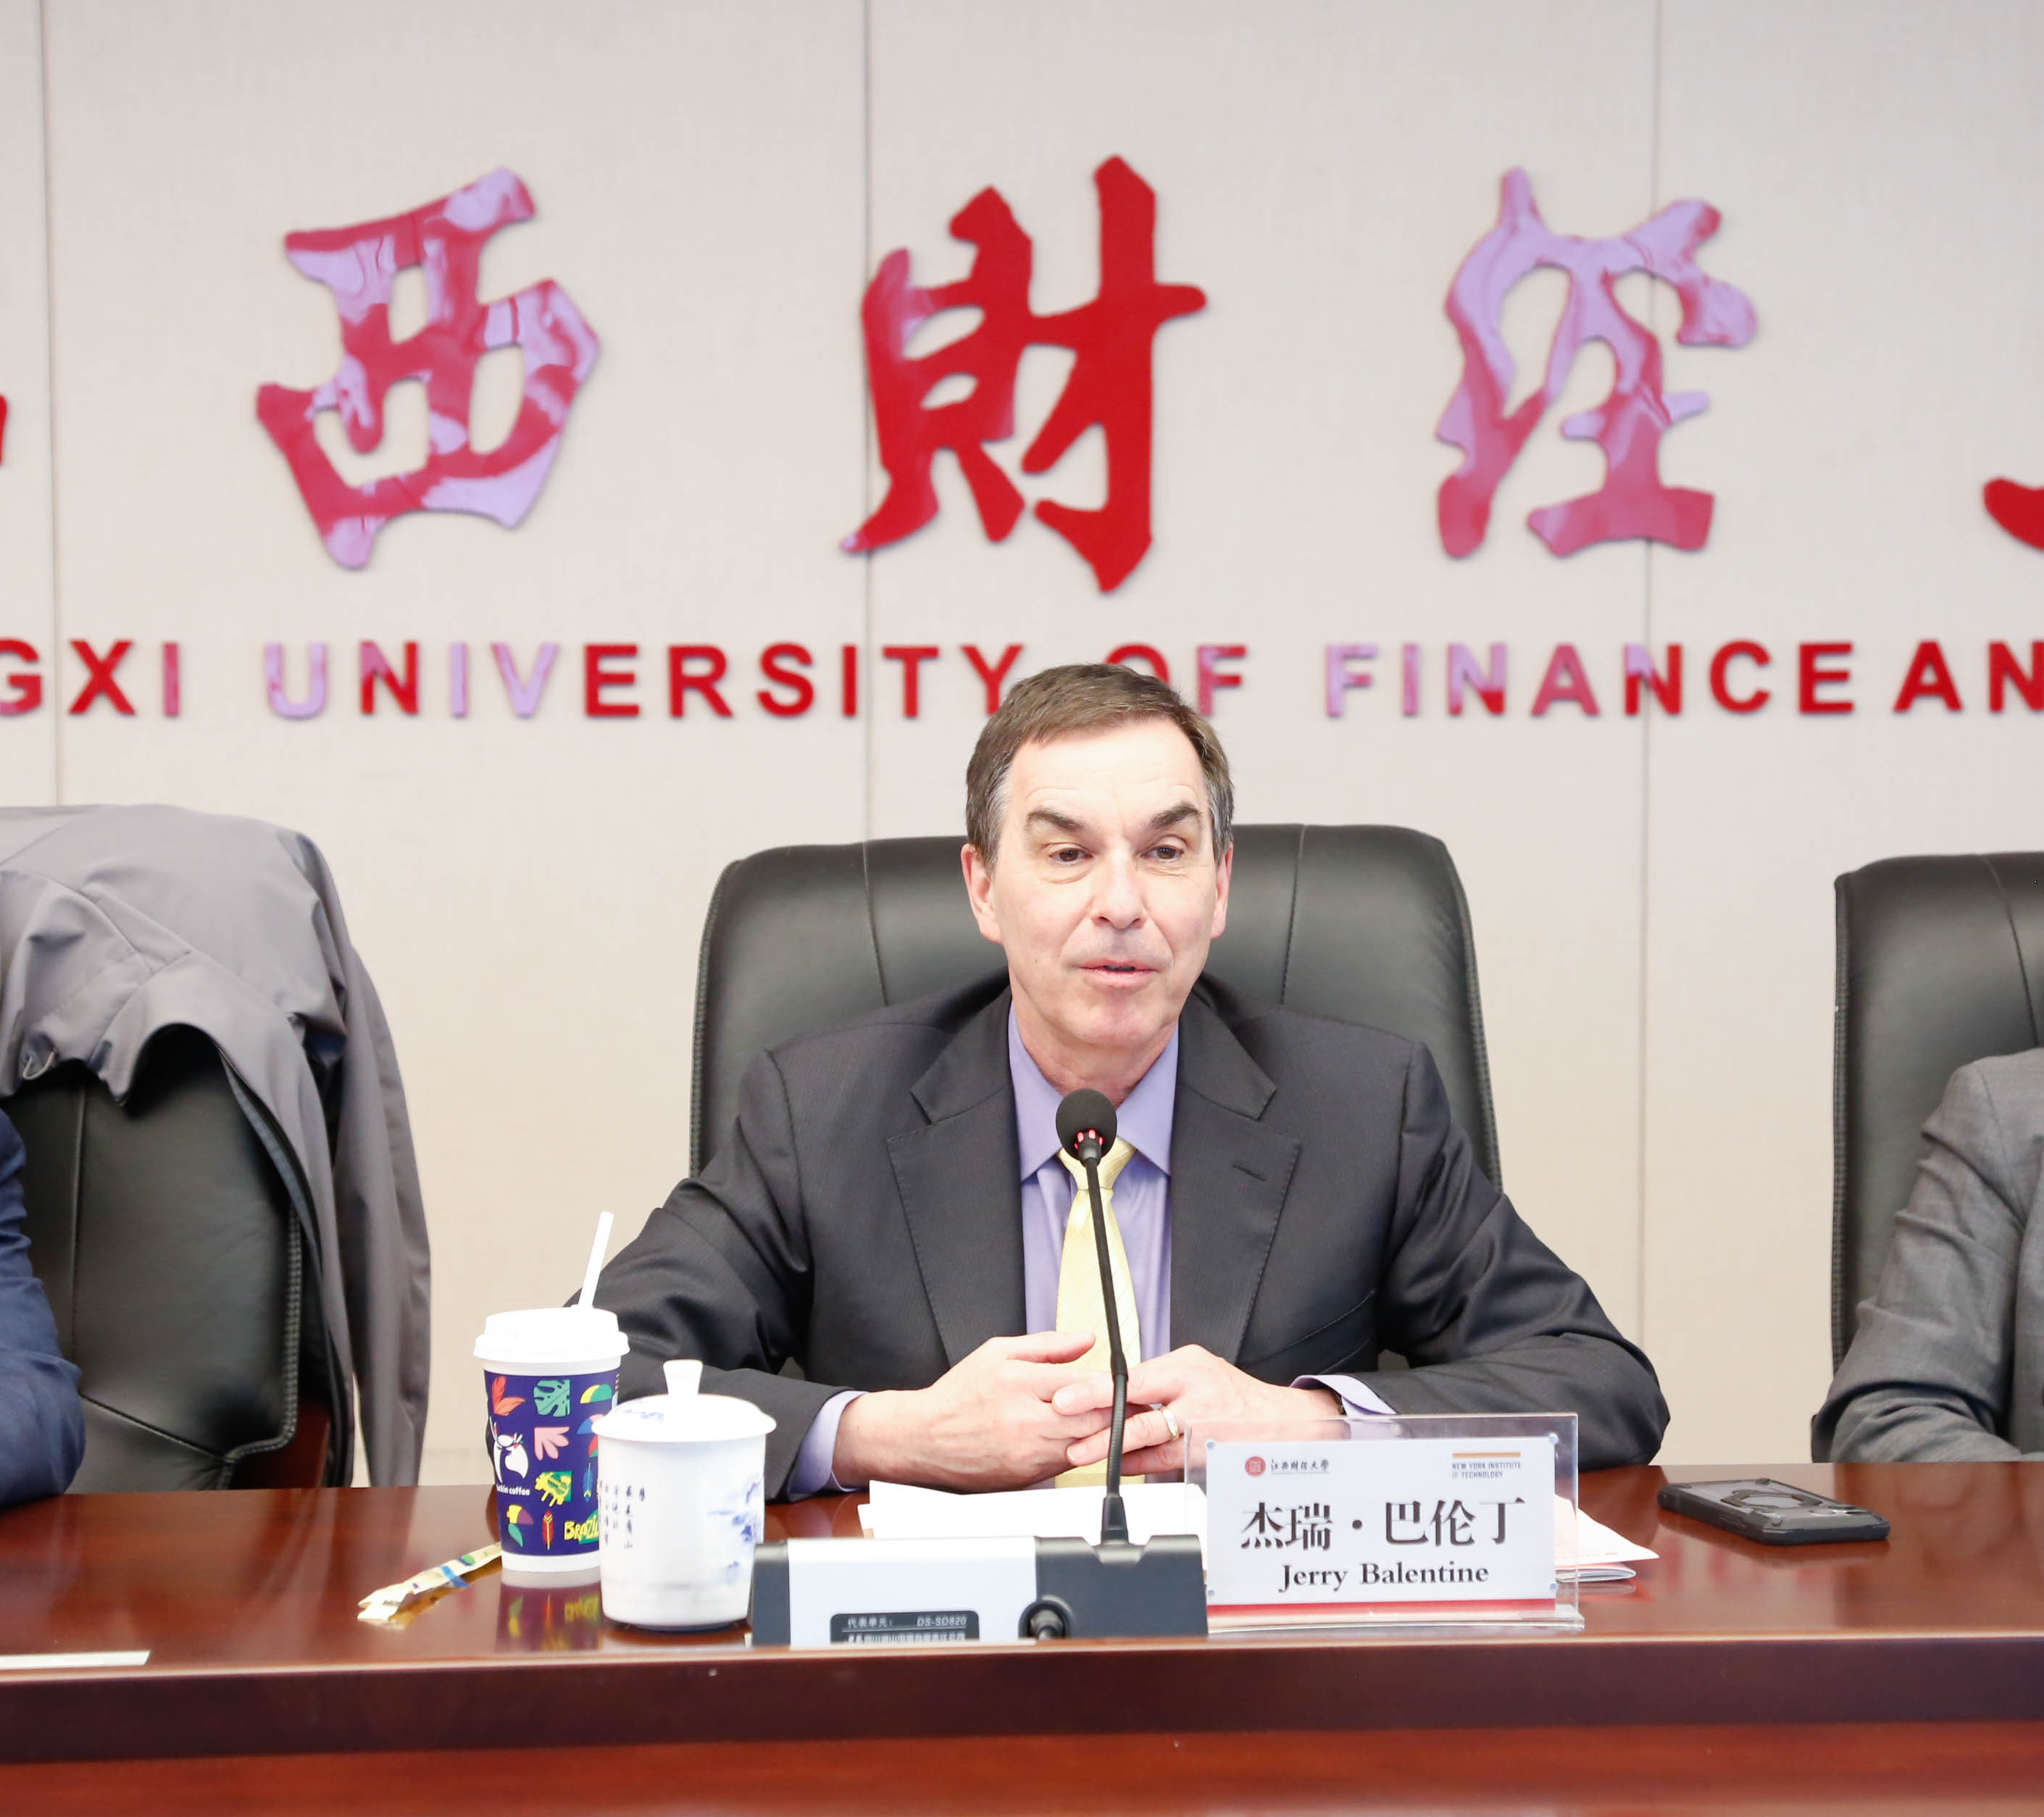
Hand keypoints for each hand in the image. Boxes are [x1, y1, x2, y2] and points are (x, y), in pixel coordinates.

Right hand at [832, 1332, 1111, 1490]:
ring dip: (1107, 1434)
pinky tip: (1092, 1440)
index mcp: (1019, 1382)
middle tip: (1141, 1404)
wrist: (925, 1438)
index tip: (1131, 1380)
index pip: (1083, 1383)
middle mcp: (1025, 1420)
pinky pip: (1068, 1464)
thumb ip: (1048, 1345)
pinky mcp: (1027, 1475)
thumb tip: (1087, 1339)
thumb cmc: (960, 1394)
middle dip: (1120, 1411)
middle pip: (1092, 1418)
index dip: (1114, 1384)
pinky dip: (1084, 1451)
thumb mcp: (998, 1352)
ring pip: (1085, 1444)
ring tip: (1125, 1422)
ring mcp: (1027, 1452)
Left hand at [1052, 1344, 1342, 1477]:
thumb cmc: (1235, 1395)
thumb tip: (1111, 1389)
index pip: (1134, 1377)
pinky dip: (1137, 1464)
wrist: (1282, 1424)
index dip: (1097, 1388)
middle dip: (1098, 1418)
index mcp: (1188, 1366)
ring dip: (1111, 1446)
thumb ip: (1160, 1379)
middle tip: (1067, 1424)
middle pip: (1139, 1407)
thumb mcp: (1199, 1370)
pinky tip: (1116, 1466)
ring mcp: (1202, 1428)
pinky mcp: (1205, 1456)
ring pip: (1148, 1439)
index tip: (1067, 1396)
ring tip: (1082, 1452)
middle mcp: (1195, 1394)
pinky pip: (1163, 1462)